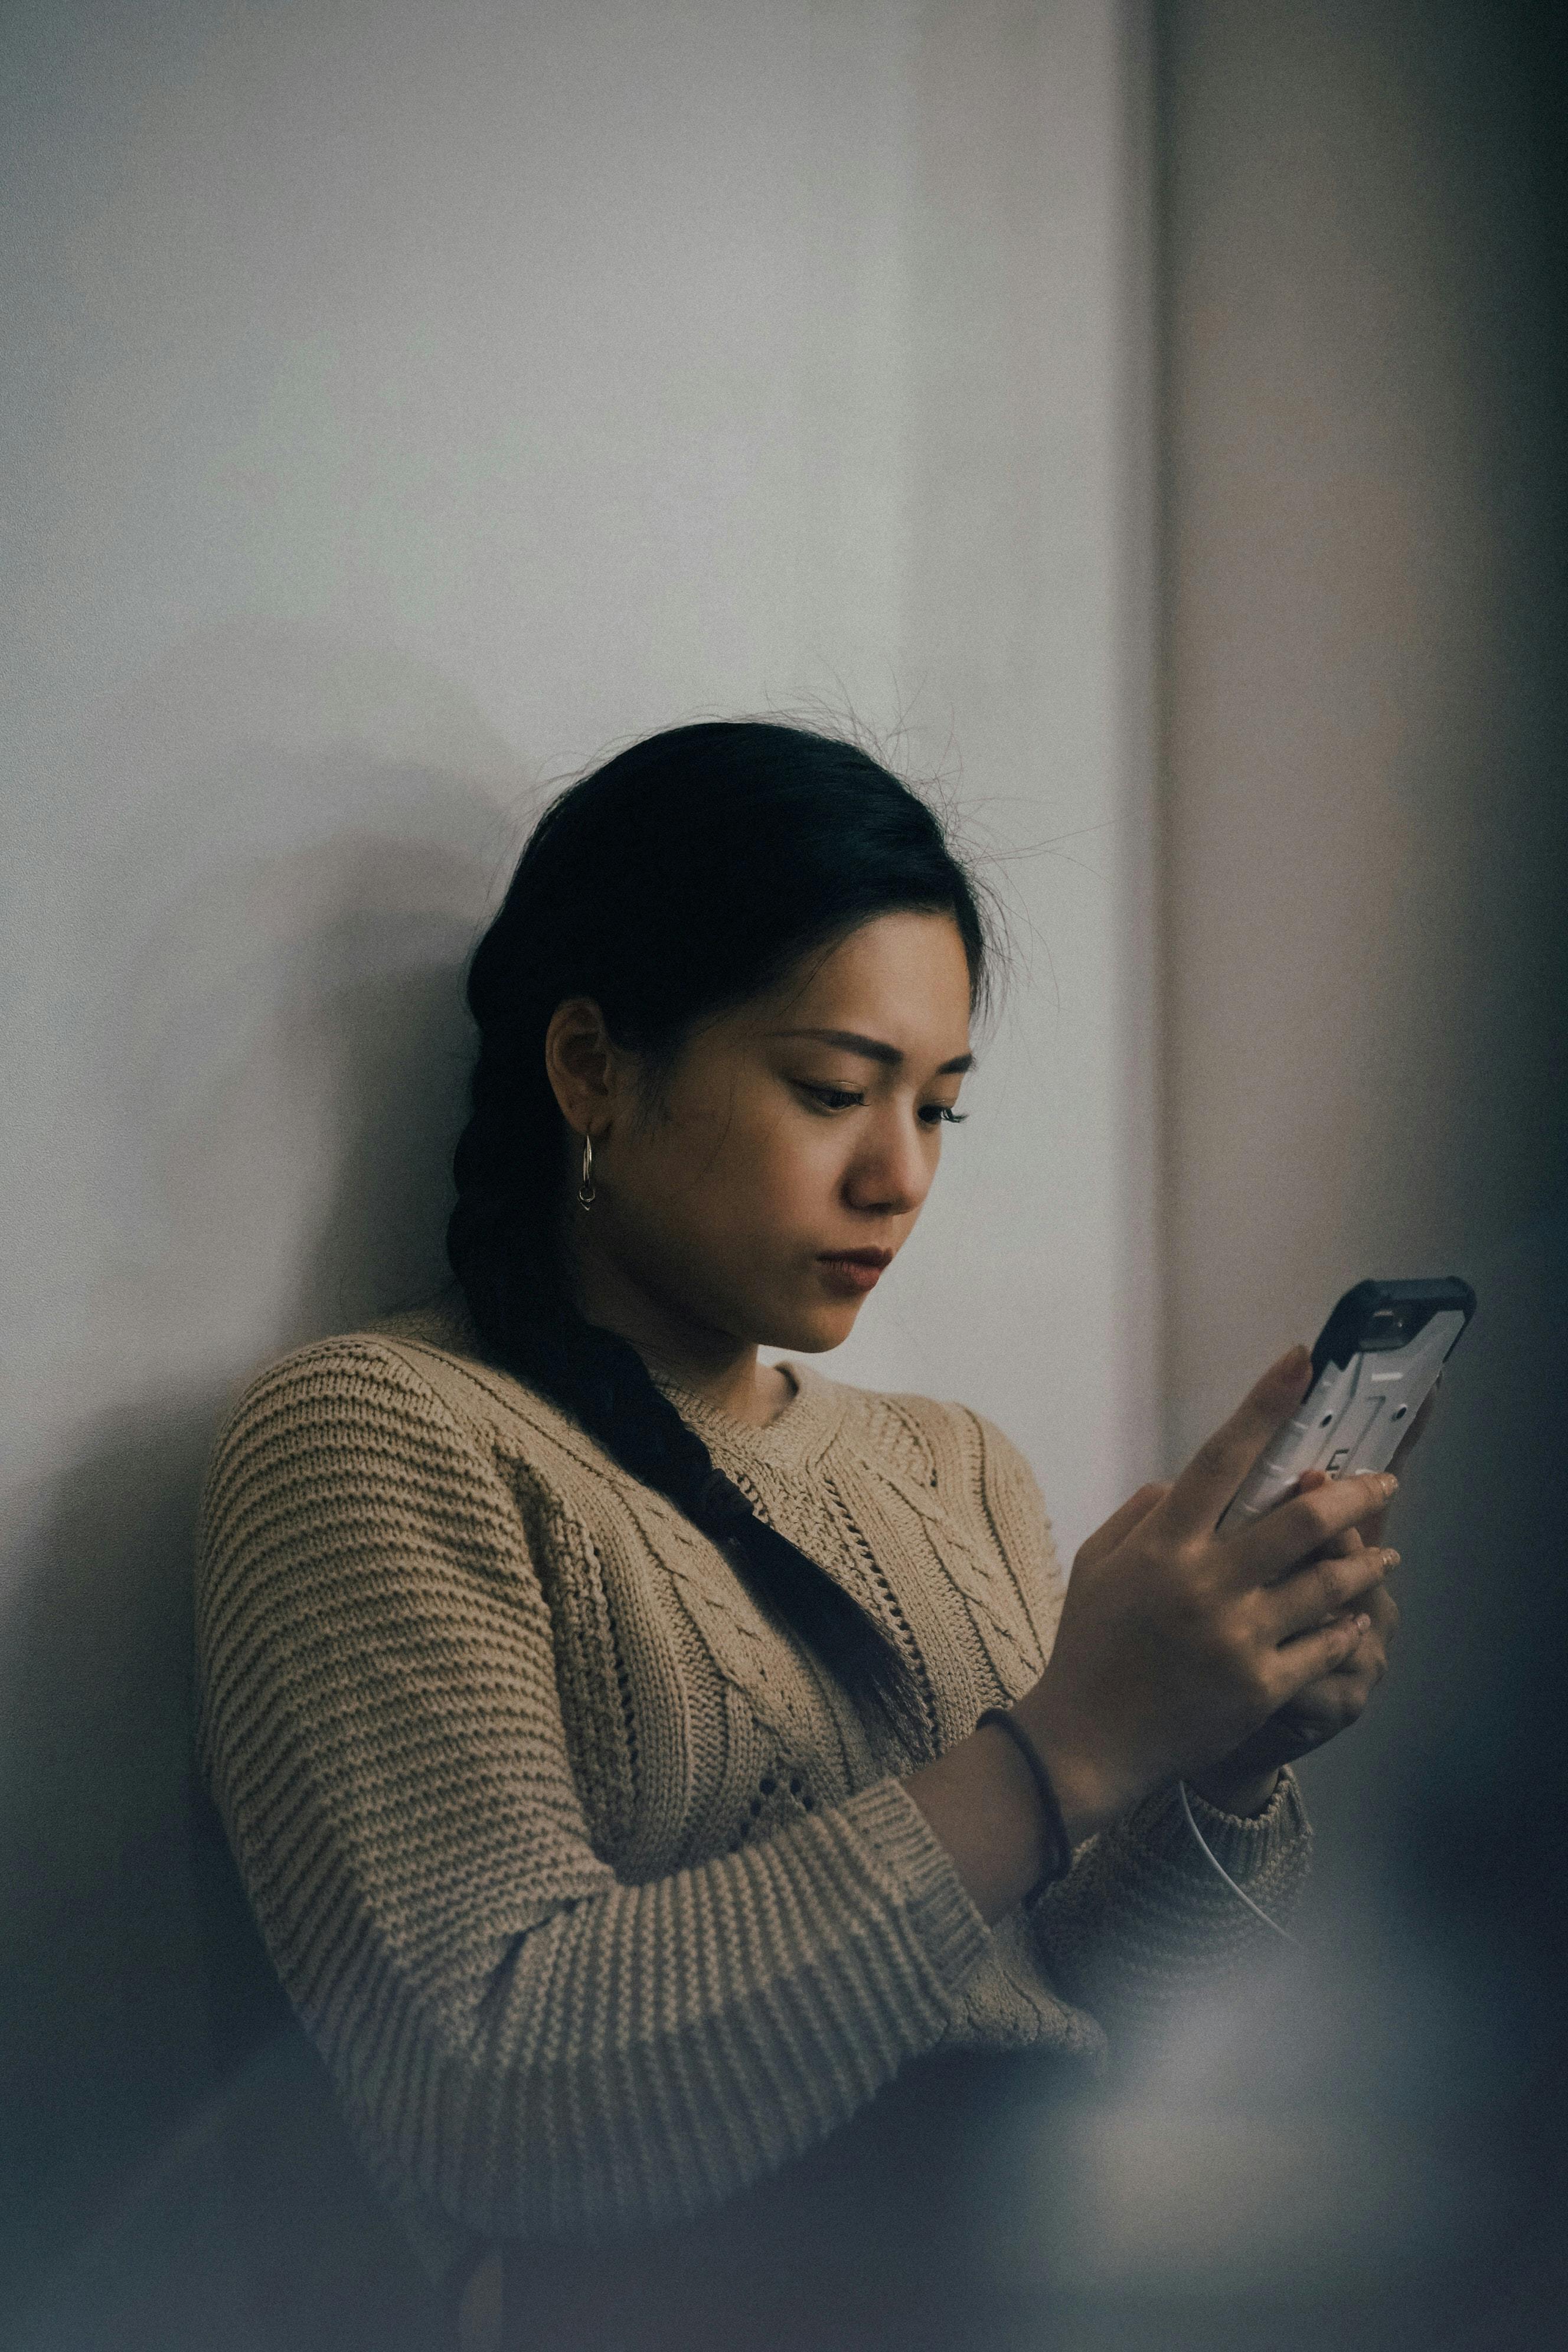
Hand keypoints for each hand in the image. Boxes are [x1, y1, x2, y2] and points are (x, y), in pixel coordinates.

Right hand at [1015, 1346, 1398, 1839]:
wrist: (1086, 1741)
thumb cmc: (1089, 1646)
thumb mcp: (1096, 1565)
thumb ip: (1142, 1515)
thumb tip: (1185, 1483)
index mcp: (1163, 1545)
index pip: (1221, 1457)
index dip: (1265, 1405)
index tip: (1301, 1361)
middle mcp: (1205, 1583)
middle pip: (1300, 1519)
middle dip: (1354, 1494)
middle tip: (1382, 1483)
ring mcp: (1237, 1637)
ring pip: (1327, 1582)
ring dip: (1365, 1561)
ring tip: (1385, 1554)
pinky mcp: (1260, 1686)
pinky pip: (1324, 1645)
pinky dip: (1347, 1625)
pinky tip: (1356, 1616)